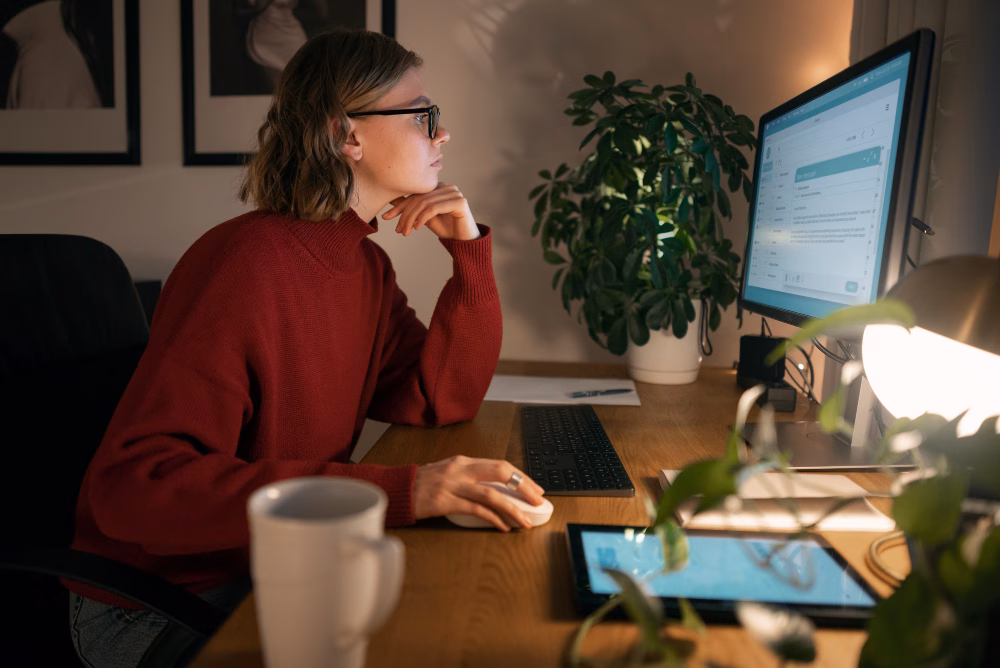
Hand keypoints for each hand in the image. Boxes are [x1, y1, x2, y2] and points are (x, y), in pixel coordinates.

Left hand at [382, 183, 479, 240]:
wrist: (463, 240)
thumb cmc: (445, 228)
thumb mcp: (423, 217)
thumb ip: (412, 207)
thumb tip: (392, 199)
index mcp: (437, 187)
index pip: (414, 194)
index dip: (399, 206)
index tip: (386, 217)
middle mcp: (446, 186)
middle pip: (418, 198)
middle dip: (405, 215)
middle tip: (398, 230)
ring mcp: (454, 192)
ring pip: (424, 203)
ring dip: (412, 219)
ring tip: (406, 232)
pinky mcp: (460, 202)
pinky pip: (434, 208)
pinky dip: (423, 218)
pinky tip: (417, 228)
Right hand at [413, 455, 545, 530]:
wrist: (396, 490)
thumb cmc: (422, 485)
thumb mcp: (448, 474)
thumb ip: (470, 478)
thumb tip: (497, 491)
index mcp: (463, 462)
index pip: (500, 465)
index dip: (521, 477)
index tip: (535, 489)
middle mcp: (460, 469)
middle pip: (501, 473)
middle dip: (523, 487)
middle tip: (538, 501)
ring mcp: (452, 484)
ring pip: (491, 494)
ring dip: (512, 508)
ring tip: (525, 521)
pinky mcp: (444, 502)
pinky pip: (476, 510)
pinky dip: (493, 519)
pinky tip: (503, 527)